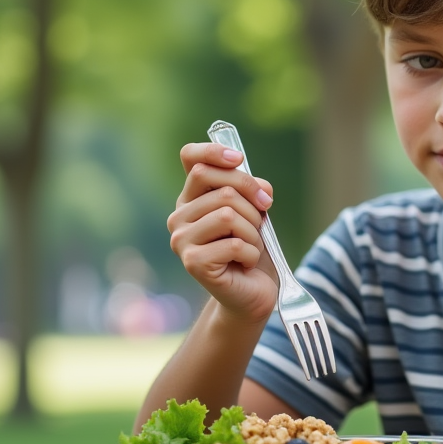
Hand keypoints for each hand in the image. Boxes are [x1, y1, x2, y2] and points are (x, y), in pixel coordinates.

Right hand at [168, 142, 278, 322]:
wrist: (251, 292)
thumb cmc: (251, 249)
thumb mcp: (255, 212)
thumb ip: (253, 191)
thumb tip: (260, 189)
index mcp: (191, 198)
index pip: (191, 158)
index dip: (214, 151)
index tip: (238, 158)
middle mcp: (179, 216)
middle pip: (223, 189)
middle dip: (253, 203)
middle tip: (263, 219)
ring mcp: (182, 240)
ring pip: (229, 215)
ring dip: (253, 232)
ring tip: (250, 246)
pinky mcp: (193, 262)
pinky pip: (234, 243)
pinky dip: (251, 253)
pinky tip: (245, 263)